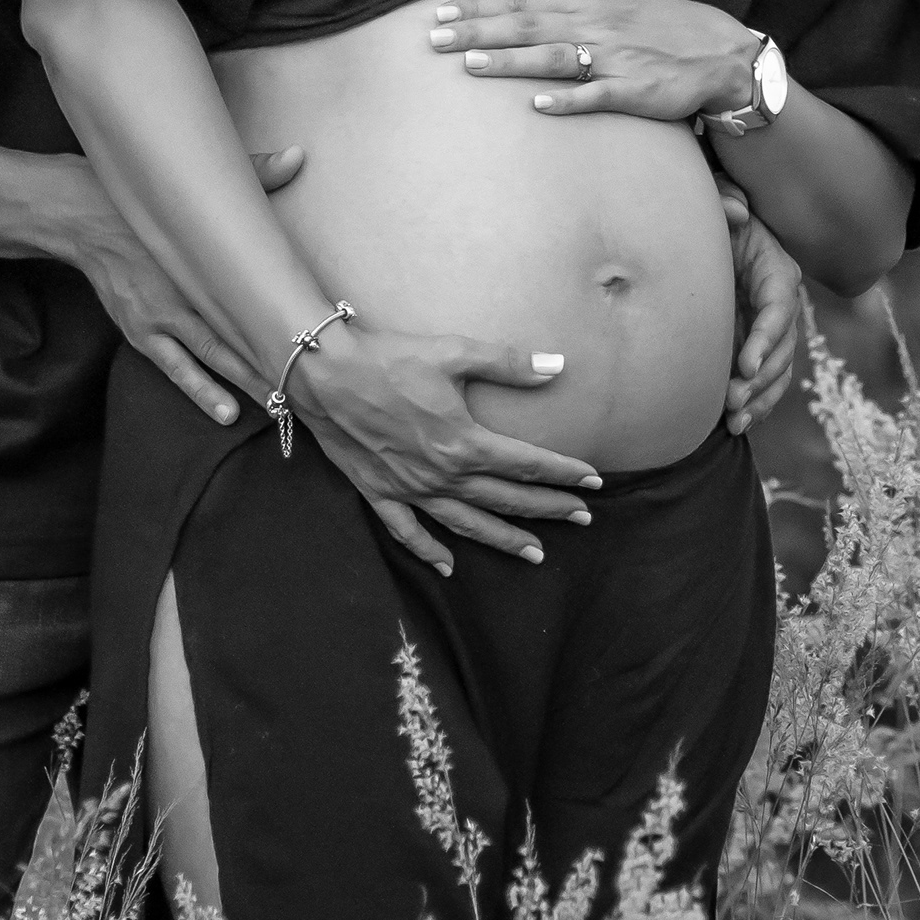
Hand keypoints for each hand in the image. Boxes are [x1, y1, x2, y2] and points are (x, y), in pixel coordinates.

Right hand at [57, 146, 306, 423]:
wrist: (82, 215)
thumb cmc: (146, 201)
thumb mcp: (195, 185)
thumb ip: (253, 173)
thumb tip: (297, 156)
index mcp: (211, 254)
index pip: (261, 290)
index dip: (293, 313)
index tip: (327, 335)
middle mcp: (190, 290)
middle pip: (245, 329)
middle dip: (279, 357)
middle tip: (316, 385)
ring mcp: (164, 317)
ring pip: (217, 356)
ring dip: (249, 381)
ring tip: (285, 407)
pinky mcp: (142, 333)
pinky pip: (177, 368)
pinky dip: (202, 390)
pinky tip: (228, 413)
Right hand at [289, 322, 601, 577]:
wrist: (326, 374)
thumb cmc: (391, 358)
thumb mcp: (455, 353)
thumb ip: (508, 364)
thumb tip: (557, 366)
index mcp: (464, 443)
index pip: (526, 464)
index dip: (563, 473)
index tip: (593, 482)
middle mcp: (442, 475)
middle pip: (505, 499)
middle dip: (547, 509)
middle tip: (582, 519)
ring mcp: (410, 489)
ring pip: (466, 524)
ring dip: (502, 539)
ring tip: (535, 553)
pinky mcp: (380, 493)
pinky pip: (408, 532)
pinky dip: (428, 551)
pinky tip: (446, 567)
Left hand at [428, 0, 755, 123]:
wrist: (720, 54)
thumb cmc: (659, 21)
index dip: (480, 5)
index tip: (441, 12)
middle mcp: (598, 23)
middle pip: (529, 25)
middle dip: (480, 31)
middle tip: (435, 39)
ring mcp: (616, 57)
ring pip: (555, 57)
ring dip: (511, 60)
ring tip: (470, 64)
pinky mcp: (636, 90)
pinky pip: (598, 96)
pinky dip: (569, 99)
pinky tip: (538, 105)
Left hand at [722, 201, 802, 434]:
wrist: (702, 236)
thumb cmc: (711, 217)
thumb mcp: (718, 200)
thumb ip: (724, 198)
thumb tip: (737, 211)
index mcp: (776, 269)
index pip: (779, 307)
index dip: (767, 338)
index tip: (745, 365)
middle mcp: (780, 302)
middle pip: (783, 347)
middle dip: (761, 378)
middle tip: (732, 400)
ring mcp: (771, 327)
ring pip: (779, 370)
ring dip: (760, 398)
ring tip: (734, 419)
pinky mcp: (758, 346)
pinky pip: (767, 380)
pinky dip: (757, 403)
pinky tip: (737, 424)